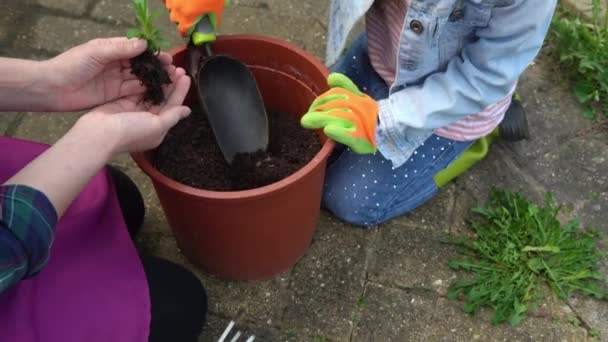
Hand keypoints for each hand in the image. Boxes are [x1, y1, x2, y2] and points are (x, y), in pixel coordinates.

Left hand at [41, 37, 172, 111]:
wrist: (51, 88)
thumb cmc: (71, 65)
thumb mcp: (96, 52)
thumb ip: (120, 48)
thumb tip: (144, 44)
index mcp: (111, 49)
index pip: (137, 49)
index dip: (153, 53)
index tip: (167, 58)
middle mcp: (116, 64)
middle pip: (142, 65)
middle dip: (157, 68)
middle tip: (174, 72)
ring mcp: (116, 80)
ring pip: (140, 79)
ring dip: (154, 80)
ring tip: (170, 83)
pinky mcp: (114, 95)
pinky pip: (133, 93)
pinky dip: (146, 92)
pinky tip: (158, 94)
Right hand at [78, 65, 190, 153]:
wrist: (99, 133)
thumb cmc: (130, 132)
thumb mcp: (156, 126)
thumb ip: (172, 117)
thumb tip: (187, 110)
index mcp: (158, 128)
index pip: (173, 106)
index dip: (180, 91)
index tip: (186, 76)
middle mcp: (149, 119)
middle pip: (163, 98)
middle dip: (171, 83)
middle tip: (178, 68)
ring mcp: (135, 110)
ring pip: (151, 92)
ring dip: (159, 80)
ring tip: (167, 66)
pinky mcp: (123, 102)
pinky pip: (137, 90)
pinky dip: (144, 81)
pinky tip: (150, 70)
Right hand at [164, 0, 228, 37]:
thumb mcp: (217, 7)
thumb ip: (213, 19)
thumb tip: (212, 27)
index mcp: (188, 16)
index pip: (182, 31)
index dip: (186, 32)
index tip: (189, 31)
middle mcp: (176, 8)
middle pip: (175, 19)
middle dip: (181, 19)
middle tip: (190, 14)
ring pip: (170, 6)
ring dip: (177, 7)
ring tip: (187, 2)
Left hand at [301, 73, 377, 153]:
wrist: (386, 129)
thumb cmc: (367, 114)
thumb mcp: (358, 97)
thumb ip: (345, 87)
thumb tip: (331, 77)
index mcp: (357, 98)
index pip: (337, 94)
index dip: (322, 99)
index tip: (313, 107)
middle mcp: (359, 108)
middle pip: (335, 106)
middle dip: (318, 110)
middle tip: (306, 118)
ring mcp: (359, 124)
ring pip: (339, 118)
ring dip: (322, 118)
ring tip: (307, 121)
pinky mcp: (358, 139)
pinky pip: (348, 135)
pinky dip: (338, 132)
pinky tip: (328, 130)